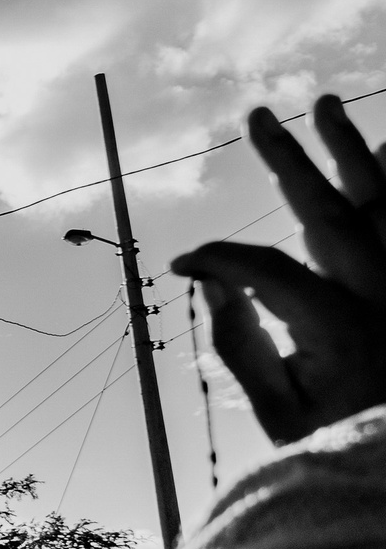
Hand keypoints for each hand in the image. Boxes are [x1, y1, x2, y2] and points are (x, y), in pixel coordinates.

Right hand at [171, 96, 385, 443]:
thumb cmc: (337, 443)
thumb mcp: (276, 413)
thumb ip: (238, 347)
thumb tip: (214, 283)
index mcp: (343, 329)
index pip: (265, 269)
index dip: (218, 260)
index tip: (183, 265)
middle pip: (333, 211)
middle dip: (291, 160)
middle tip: (257, 116)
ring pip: (385, 203)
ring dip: (353, 151)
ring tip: (324, 105)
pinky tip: (383, 147)